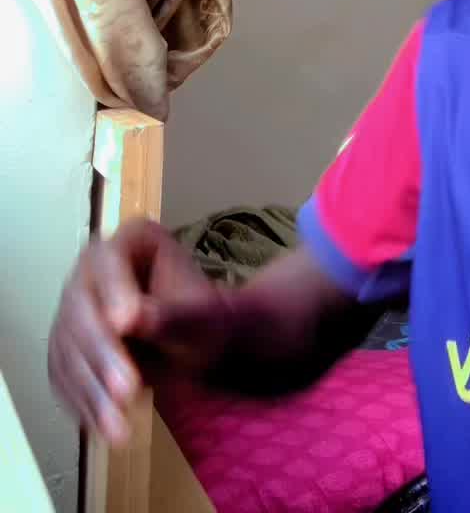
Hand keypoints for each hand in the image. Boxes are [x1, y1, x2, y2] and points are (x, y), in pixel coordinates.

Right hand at [48, 218, 228, 444]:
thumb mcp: (202, 317)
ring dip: (91, 390)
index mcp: (131, 240)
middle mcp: (93, 268)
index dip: (113, 291)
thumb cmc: (206, 322)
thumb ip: (172, 315)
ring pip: (68, 347)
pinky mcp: (68, 345)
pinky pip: (64, 374)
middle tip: (126, 390)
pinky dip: (82, 402)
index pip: (110, 260)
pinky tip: (103, 425)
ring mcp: (75, 306)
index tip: (125, 322)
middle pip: (81, 307)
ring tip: (118, 427)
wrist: (199, 347)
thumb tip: (135, 318)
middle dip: (102, 353)